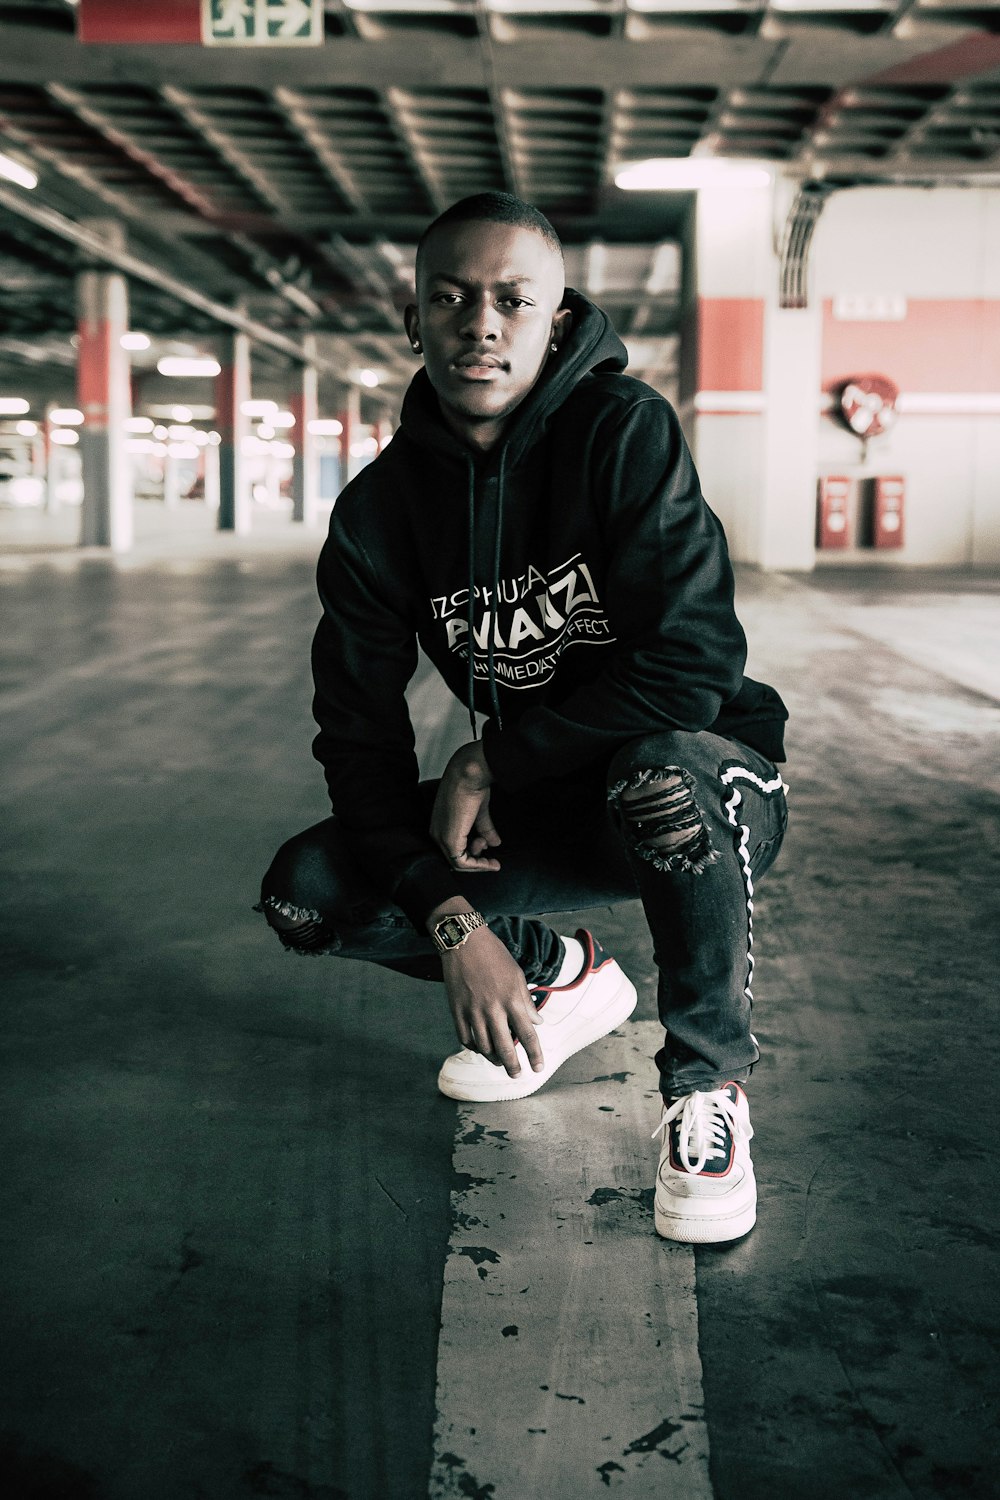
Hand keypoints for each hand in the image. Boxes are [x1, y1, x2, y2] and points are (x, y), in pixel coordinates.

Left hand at [430, 741, 500, 873]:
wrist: (469, 774)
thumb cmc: (472, 786)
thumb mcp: (479, 812)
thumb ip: (484, 829)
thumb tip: (495, 843)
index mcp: (439, 824)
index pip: (453, 849)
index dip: (472, 854)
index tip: (488, 850)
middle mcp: (436, 833)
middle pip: (455, 858)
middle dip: (476, 859)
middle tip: (490, 851)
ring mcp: (441, 838)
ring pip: (459, 863)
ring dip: (479, 861)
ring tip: (486, 842)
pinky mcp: (449, 840)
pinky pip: (462, 863)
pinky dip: (478, 866)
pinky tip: (491, 862)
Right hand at [441, 926, 543, 1077]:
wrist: (464, 942)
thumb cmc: (494, 956)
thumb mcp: (517, 975)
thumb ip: (526, 1002)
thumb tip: (537, 1022)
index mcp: (512, 999)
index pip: (528, 1035)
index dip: (534, 1055)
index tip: (538, 1068)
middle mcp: (493, 1009)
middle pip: (505, 1048)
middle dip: (513, 1066)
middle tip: (516, 1075)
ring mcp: (473, 1011)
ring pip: (484, 1047)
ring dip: (493, 1059)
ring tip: (499, 1062)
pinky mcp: (456, 1010)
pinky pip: (465, 1038)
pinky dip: (474, 1047)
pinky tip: (480, 1048)